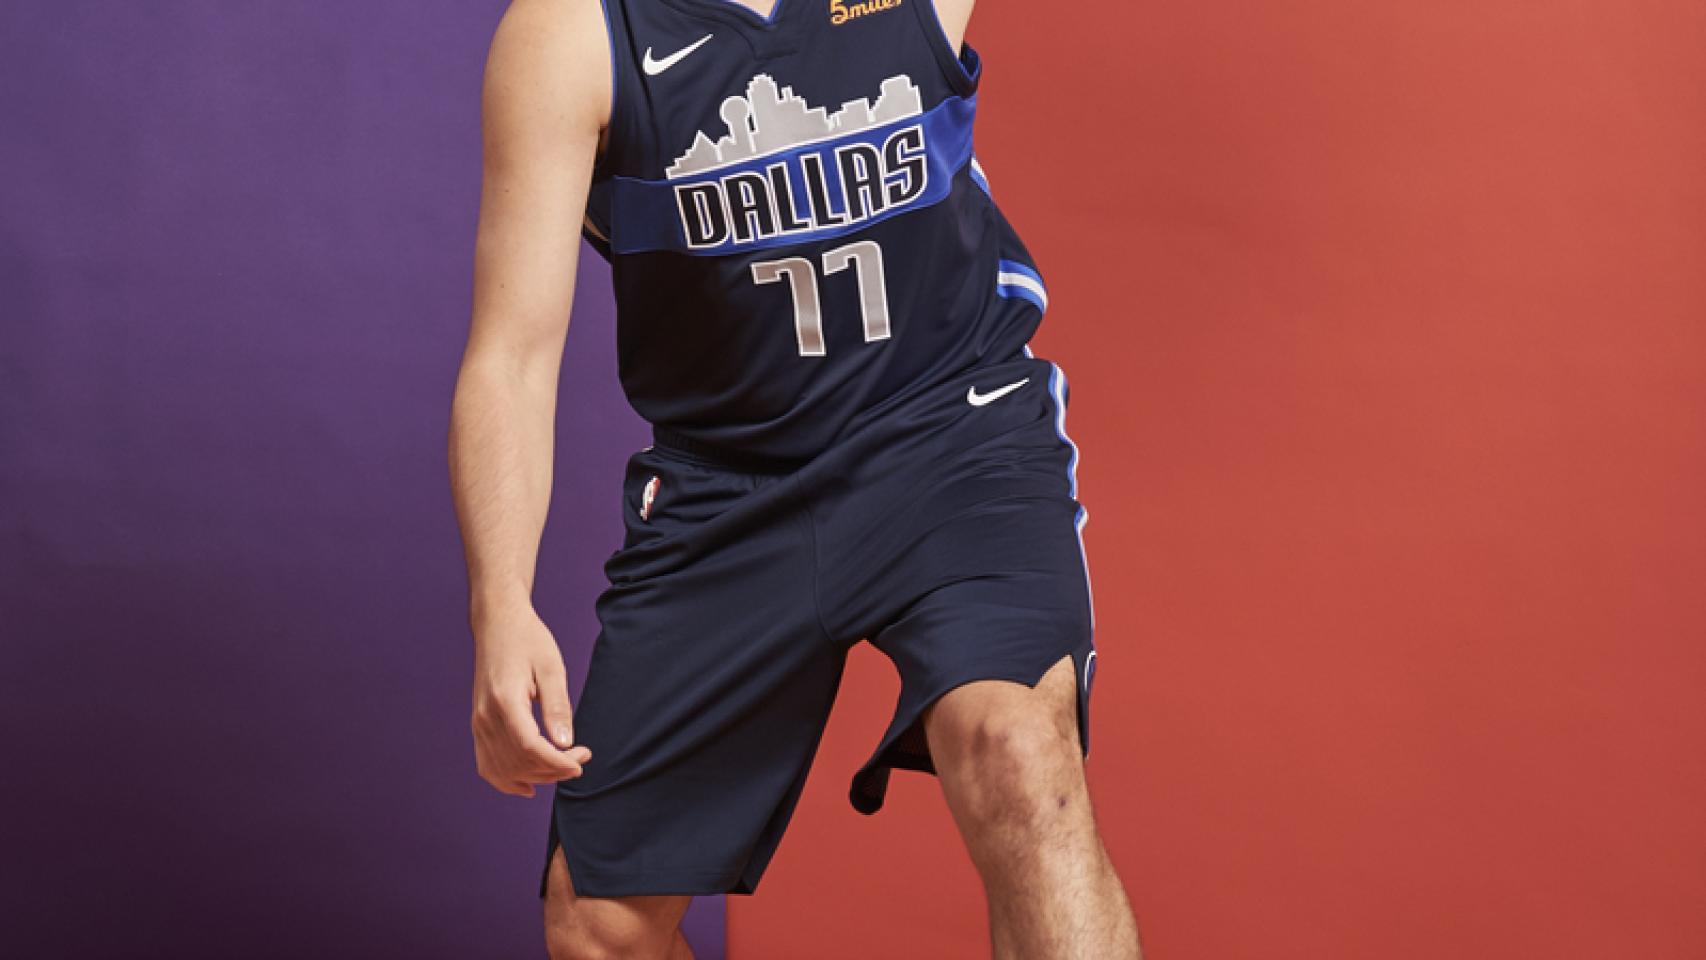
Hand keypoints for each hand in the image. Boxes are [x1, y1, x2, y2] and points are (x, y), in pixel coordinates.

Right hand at [470, 605, 592, 796]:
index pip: (531, 747)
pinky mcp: (477, 725)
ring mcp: (477, 723)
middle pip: (519, 762)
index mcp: (505, 701)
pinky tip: (529, 785)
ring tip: (563, 765)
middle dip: (554, 769)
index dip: (557, 763)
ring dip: (536, 776)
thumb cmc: (528, 641)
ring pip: (504, 769)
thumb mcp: (552, 667)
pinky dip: (507, 781)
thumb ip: (558, 706)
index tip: (582, 760)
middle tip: (581, 756)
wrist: (497, 625)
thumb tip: (566, 743)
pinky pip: (486, 765)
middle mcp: (485, 717)